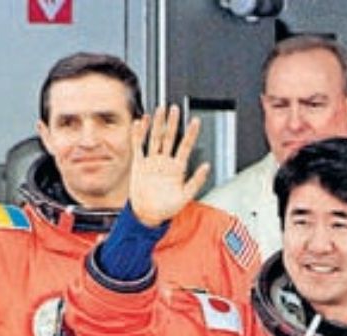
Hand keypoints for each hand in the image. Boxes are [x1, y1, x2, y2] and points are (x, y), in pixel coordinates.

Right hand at [129, 104, 209, 226]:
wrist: (147, 215)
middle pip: (169, 137)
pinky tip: (140, 123)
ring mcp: (152, 162)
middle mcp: (165, 162)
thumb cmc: (167, 208)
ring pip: (154, 138)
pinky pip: (138, 146)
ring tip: (159, 110)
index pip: (186, 146)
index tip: (195, 121)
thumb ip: (196, 181)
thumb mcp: (186, 196)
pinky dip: (138, 135)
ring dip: (157, 124)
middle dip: (172, 123)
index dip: (191, 134)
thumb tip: (207, 166)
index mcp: (178, 168)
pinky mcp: (139, 164)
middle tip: (175, 108)